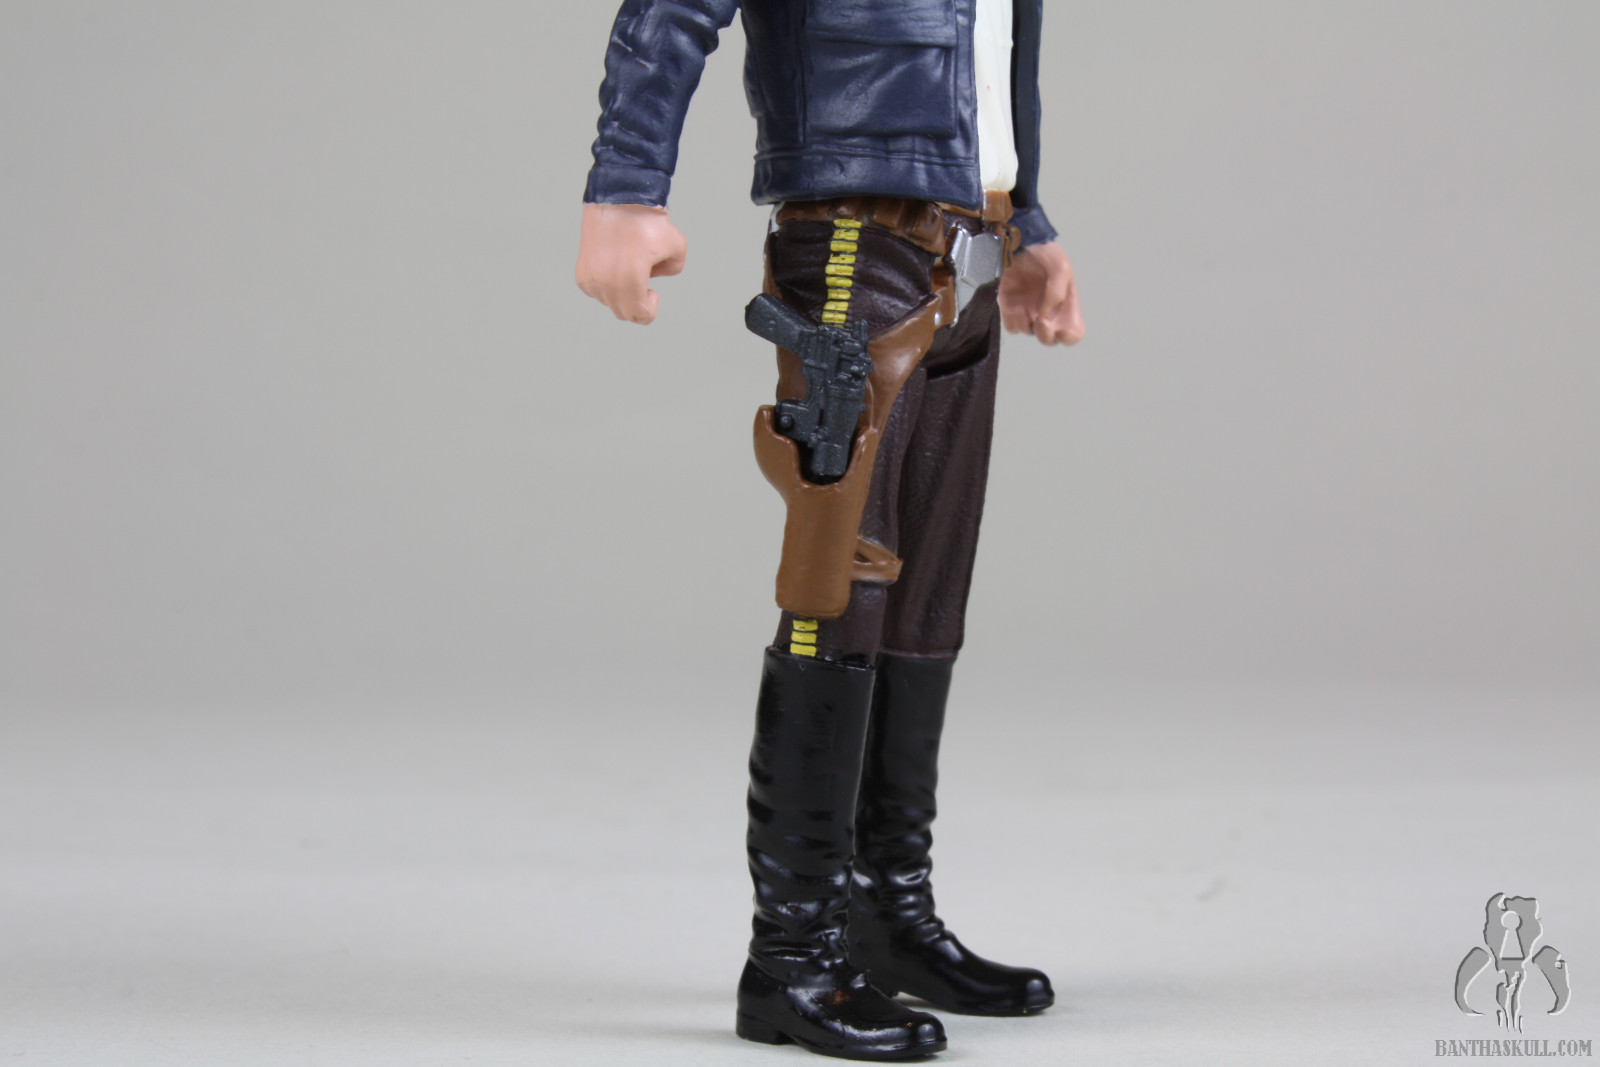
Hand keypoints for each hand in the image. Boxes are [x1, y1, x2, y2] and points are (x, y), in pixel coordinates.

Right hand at [574, 203, 687, 323]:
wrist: (618, 197)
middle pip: (623, 312)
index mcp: (629, 280)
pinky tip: (615, 265)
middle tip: (643, 279)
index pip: (639, 315)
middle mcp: (605, 283)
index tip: (653, 291)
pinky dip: (608, 286)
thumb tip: (650, 278)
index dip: (650, 309)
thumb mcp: (676, 247)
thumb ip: (671, 271)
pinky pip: (597, 292)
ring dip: (622, 293)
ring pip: (609, 302)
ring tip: (628, 267)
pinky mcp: (582, 273)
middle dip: (637, 302)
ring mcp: (591, 279)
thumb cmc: (648, 220)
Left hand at [998, 241, 1084, 345]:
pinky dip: (1012, 320)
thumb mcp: (1060, 266)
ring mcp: (1028, 310)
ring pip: (1028, 332)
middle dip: (1045, 334)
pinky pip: (1011, 326)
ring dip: (1026, 323)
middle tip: (1041, 320)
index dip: (1069, 337)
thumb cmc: (1043, 251)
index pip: (1073, 334)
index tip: (1061, 330)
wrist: (1016, 241)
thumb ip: (1057, 292)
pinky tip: (1012, 305)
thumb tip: (1044, 315)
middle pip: (1049, 340)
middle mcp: (1048, 311)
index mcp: (1066, 304)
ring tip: (1023, 306)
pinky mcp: (1009, 308)